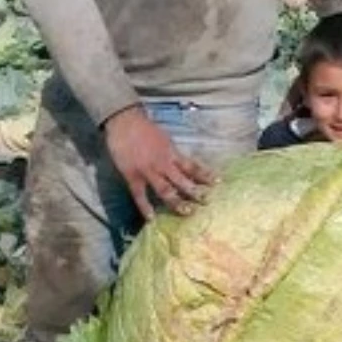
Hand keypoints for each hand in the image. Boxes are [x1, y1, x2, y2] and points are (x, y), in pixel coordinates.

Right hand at [104, 106, 213, 220]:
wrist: (124, 121)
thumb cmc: (144, 127)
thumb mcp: (164, 137)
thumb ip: (172, 151)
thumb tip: (181, 162)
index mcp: (171, 152)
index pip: (192, 166)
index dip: (205, 174)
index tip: (218, 183)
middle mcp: (163, 163)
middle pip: (182, 181)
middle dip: (195, 192)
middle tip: (206, 202)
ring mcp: (148, 171)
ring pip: (165, 190)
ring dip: (176, 202)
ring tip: (187, 212)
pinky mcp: (133, 176)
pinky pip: (140, 195)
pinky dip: (145, 207)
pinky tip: (151, 219)